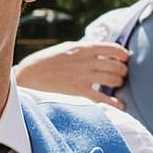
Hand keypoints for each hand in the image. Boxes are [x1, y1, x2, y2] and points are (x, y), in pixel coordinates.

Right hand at [13, 40, 129, 108]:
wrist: (26, 77)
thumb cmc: (44, 63)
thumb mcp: (64, 49)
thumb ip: (83, 49)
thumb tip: (100, 49)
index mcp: (81, 48)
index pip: (112, 48)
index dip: (123, 54)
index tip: (125, 59)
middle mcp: (85, 61)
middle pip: (116, 65)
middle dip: (122, 71)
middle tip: (120, 75)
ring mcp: (82, 77)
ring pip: (113, 79)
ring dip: (119, 83)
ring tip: (116, 87)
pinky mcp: (78, 93)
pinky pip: (104, 99)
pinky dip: (115, 103)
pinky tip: (119, 105)